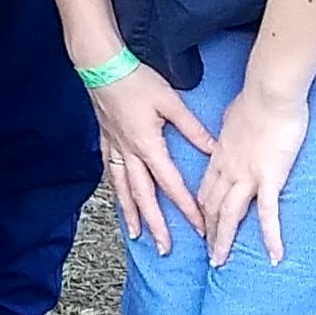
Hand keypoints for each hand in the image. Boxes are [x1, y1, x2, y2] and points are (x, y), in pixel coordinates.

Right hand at [86, 58, 214, 255]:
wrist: (101, 66)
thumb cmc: (136, 80)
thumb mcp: (171, 102)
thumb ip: (193, 128)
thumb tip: (214, 149)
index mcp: (148, 145)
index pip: (171, 184)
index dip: (186, 208)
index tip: (199, 228)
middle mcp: (129, 153)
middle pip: (143, 196)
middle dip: (155, 224)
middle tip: (164, 248)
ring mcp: (114, 148)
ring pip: (123, 189)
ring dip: (131, 214)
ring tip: (136, 234)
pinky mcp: (106, 140)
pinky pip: (111, 172)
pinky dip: (116, 190)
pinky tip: (119, 198)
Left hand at [196, 75, 308, 266]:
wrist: (270, 93)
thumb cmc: (256, 99)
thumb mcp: (234, 116)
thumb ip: (233, 129)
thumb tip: (236, 129)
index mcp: (219, 155)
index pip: (205, 188)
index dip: (201, 209)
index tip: (201, 224)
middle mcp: (227, 169)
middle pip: (212, 206)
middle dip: (209, 232)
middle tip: (208, 254)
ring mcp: (247, 176)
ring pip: (229, 214)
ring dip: (223, 240)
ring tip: (220, 262)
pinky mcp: (269, 178)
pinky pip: (268, 214)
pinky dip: (270, 237)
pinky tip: (274, 256)